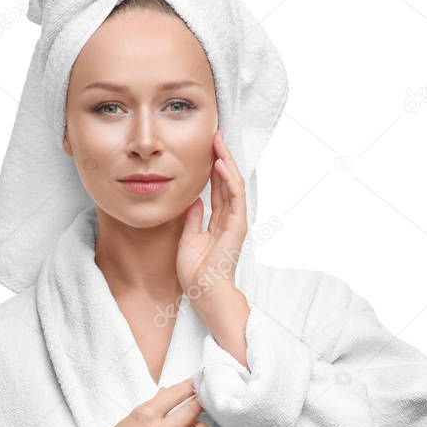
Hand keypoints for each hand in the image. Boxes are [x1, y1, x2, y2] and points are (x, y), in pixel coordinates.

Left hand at [175, 129, 247, 302]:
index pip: (218, 189)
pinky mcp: (237, 224)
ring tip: (218, 141)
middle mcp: (230, 219)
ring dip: (226, 161)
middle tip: (215, 136)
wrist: (205, 291)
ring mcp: (235, 220)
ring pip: (233, 184)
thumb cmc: (196, 272)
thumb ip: (194, 219)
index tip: (206, 150)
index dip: (213, 170)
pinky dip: (228, 178)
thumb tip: (194, 201)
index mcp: (219, 222)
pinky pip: (234, 196)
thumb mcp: (189, 239)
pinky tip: (220, 163)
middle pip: (227, 182)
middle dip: (221, 158)